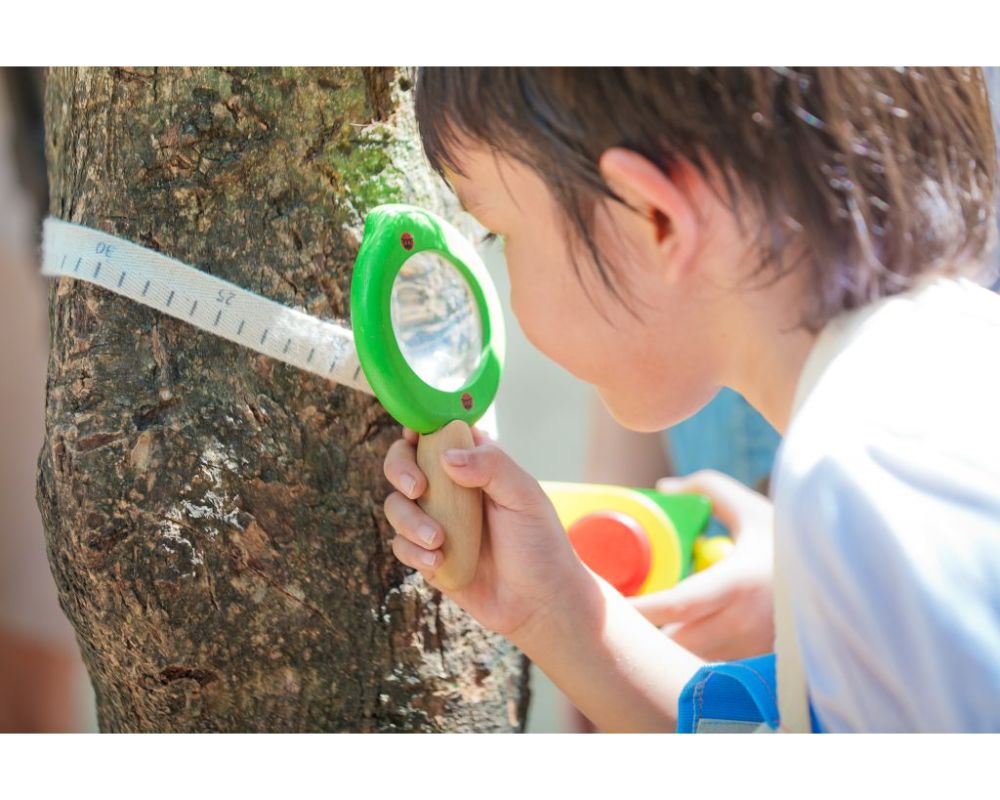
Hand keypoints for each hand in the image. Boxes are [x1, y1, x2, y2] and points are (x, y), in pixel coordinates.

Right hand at [382, 427, 585, 637]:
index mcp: (476, 463)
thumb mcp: (525, 497)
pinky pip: (400, 544)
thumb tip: (447, 457)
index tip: (415, 437)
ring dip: (409, 520)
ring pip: (396, 505)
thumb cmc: (540, 544)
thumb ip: (492, 466)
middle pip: (404, 462)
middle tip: (417, 488)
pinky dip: (412, 551)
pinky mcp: (426, 554)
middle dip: (399, 469)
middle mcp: (451, 488)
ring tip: (439, 541)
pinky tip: (438, 563)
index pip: (439, 432)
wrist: (539, 604)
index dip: (420, 427)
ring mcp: (436, 520)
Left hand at [629, 470, 773, 661]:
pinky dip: (689, 663)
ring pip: (690, 662)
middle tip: (615, 619)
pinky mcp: (755, 669)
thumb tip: (663, 488)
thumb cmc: (792, 544)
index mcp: (738, 584)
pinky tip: (674, 648)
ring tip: (639, 634)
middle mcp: (743, 624)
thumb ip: (709, 490)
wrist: (844, 587)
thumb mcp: (755, 509)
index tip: (611, 601)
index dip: (639, 608)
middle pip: (674, 643)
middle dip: (643, 637)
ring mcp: (749, 652)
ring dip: (664, 653)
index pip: (676, 606)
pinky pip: (711, 672)